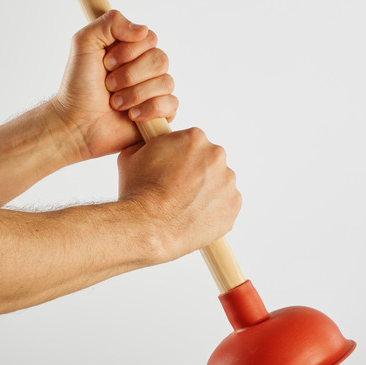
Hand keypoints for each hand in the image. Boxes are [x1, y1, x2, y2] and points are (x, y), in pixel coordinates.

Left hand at [51, 10, 178, 158]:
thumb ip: (110, 22)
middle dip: (130, 75)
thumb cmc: (78, 86)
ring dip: (135, 94)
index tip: (106, 63)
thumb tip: (143, 30)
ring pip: (166, 83)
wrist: (77, 123)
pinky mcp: (160, 115)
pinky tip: (131, 116)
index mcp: (132, 49)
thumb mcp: (85, 43)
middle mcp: (146, 68)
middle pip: (161, 59)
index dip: (129, 51)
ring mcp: (155, 91)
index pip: (150, 38)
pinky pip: (171, 105)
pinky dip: (149, 109)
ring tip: (115, 104)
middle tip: (109, 85)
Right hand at [117, 128, 240, 261]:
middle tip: (177, 190)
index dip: (180, 158)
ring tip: (184, 206)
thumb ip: (148, 144)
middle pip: (208, 162)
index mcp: (194, 138)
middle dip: (196, 173)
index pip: (191, 143)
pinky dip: (213, 210)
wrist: (148, 226)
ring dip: (206, 192)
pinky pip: (225, 205)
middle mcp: (216, 155)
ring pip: (218, 183)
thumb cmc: (139, 193)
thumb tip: (148, 142)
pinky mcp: (233, 205)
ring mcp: (228, 181)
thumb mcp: (132, 155)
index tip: (172, 171)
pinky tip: (194, 216)